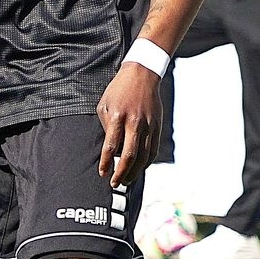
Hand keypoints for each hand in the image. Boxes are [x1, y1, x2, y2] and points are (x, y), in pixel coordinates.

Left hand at [95, 63, 161, 186]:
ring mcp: (148, 126)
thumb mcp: (104, 105)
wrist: (142, 75)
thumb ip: (106, 127)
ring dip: (134, 171)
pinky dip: (146, 162)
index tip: (102, 173)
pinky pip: (153, 150)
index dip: (106, 162)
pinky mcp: (157, 126)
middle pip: (129, 155)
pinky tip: (139, 169)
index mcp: (118, 117)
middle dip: (121, 173)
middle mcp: (134, 123)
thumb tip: (109, 148)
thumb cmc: (119, 90)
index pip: (111, 146)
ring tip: (126, 180)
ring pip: (144, 156)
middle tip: (115, 183)